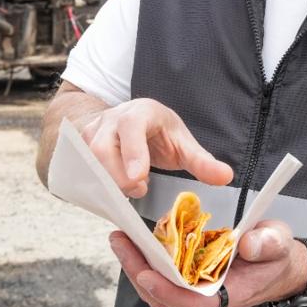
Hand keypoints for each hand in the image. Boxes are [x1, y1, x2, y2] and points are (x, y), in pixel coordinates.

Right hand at [80, 98, 232, 196]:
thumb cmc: (158, 134)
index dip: (133, 153)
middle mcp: (112, 118)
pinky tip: (110, 193)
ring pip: (86, 159)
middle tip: (139, 189)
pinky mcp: (79, 147)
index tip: (139, 179)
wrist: (127, 123)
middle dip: (117, 175)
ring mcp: (92, 131)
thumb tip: (226, 176)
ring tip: (129, 189)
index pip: (132, 126)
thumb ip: (201, 161)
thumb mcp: (182, 143)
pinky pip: (79, 168)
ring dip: (106, 181)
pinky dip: (93, 184)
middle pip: (102, 147)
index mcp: (140, 112)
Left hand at [109, 220, 305, 306]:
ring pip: (157, 290)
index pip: (193, 304)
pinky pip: (160, 277)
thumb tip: (248, 243)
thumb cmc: (276, 256)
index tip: (148, 274)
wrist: (276, 264)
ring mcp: (194, 292)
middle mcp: (205, 299)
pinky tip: (135, 241)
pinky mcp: (187, 280)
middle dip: (139, 272)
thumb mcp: (278, 243)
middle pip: (164, 298)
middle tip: (121, 242)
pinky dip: (145, 261)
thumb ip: (268, 243)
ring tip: (121, 239)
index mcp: (228, 295)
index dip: (168, 292)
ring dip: (136, 266)